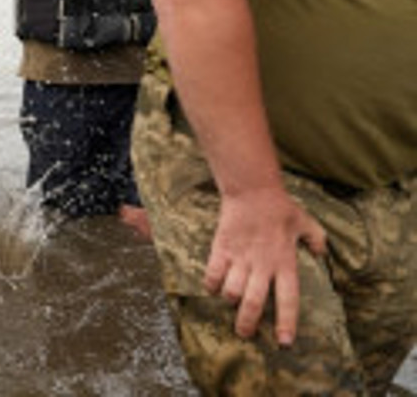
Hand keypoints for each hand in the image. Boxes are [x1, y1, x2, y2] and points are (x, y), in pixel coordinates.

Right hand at [203, 187, 326, 345]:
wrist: (252, 190)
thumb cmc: (280, 207)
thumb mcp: (306, 222)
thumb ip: (316, 239)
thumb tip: (322, 253)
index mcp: (285, 263)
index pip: (288, 299)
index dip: (287, 323)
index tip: (284, 342)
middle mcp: (262, 265)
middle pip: (254, 303)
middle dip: (248, 323)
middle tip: (245, 334)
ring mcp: (240, 258)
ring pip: (232, 292)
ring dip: (231, 300)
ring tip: (232, 301)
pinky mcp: (222, 249)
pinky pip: (213, 275)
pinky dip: (211, 285)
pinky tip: (213, 286)